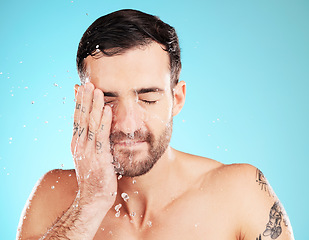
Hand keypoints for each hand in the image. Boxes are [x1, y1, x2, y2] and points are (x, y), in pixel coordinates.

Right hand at [71, 82, 116, 206]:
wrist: (93, 199)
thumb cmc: (95, 177)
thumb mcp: (89, 156)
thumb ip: (92, 141)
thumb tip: (97, 127)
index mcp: (77, 143)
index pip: (77, 119)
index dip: (80, 103)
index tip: (82, 88)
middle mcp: (80, 145)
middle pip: (81, 118)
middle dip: (85, 99)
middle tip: (88, 83)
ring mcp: (88, 151)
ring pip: (90, 124)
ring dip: (94, 106)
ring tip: (97, 90)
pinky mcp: (100, 157)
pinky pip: (102, 136)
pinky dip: (104, 122)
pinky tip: (107, 110)